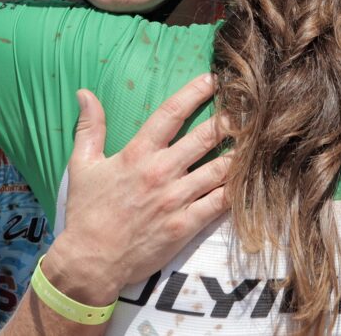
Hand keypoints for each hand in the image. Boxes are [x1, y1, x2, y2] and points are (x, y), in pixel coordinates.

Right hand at [40, 74, 230, 305]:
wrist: (90, 262)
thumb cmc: (86, 212)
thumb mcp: (82, 165)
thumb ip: (90, 127)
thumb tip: (85, 93)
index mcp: (137, 154)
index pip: (171, 113)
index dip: (195, 92)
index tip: (214, 78)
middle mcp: (161, 172)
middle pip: (205, 137)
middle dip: (229, 118)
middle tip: (249, 104)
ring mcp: (176, 200)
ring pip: (219, 169)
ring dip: (241, 152)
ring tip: (258, 137)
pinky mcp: (185, 226)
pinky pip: (219, 204)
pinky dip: (237, 189)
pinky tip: (252, 177)